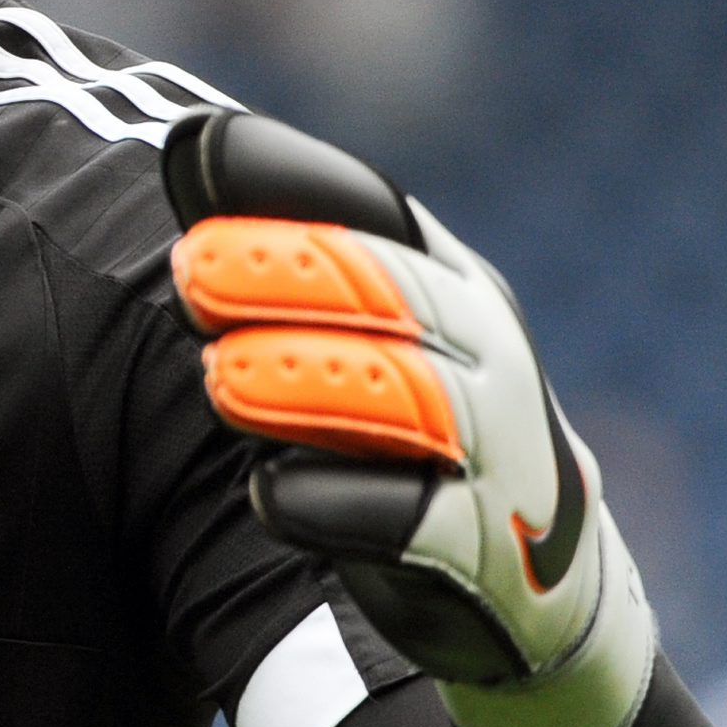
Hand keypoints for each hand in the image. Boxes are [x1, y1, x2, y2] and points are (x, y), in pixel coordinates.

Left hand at [161, 109, 655, 726]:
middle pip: (396, 293)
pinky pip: (414, 524)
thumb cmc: (414, 425)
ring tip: (226, 377)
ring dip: (314, 382)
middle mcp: (484, 352)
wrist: (540, 583)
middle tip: (192, 268)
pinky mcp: (483, 554)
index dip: (293, 178)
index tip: (198, 153)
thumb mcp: (370, 328)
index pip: (375, 208)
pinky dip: (339, 505)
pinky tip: (269, 492)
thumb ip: (287, 252)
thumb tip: (186, 143)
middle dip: (294, 272)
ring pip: (412, 399)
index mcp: (449, 281)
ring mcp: (495, 453)